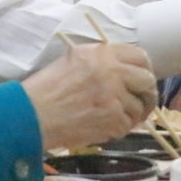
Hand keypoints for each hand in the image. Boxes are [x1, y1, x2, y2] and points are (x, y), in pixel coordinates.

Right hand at [21, 42, 156, 149]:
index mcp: (101, 52)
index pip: (140, 56)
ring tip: (112, 117)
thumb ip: (102, 60)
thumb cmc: (47, 88)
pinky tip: (102, 126)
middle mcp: (112, 71)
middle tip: (140, 102)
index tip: (141, 79)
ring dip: (131, 114)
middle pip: (147, 80)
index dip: (144, 69)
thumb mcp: (74, 60)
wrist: (32, 114)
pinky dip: (119, 128)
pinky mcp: (113, 119)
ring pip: (139, 107)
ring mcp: (115, 96)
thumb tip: (126, 70)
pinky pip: (128, 125)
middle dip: (147, 93)